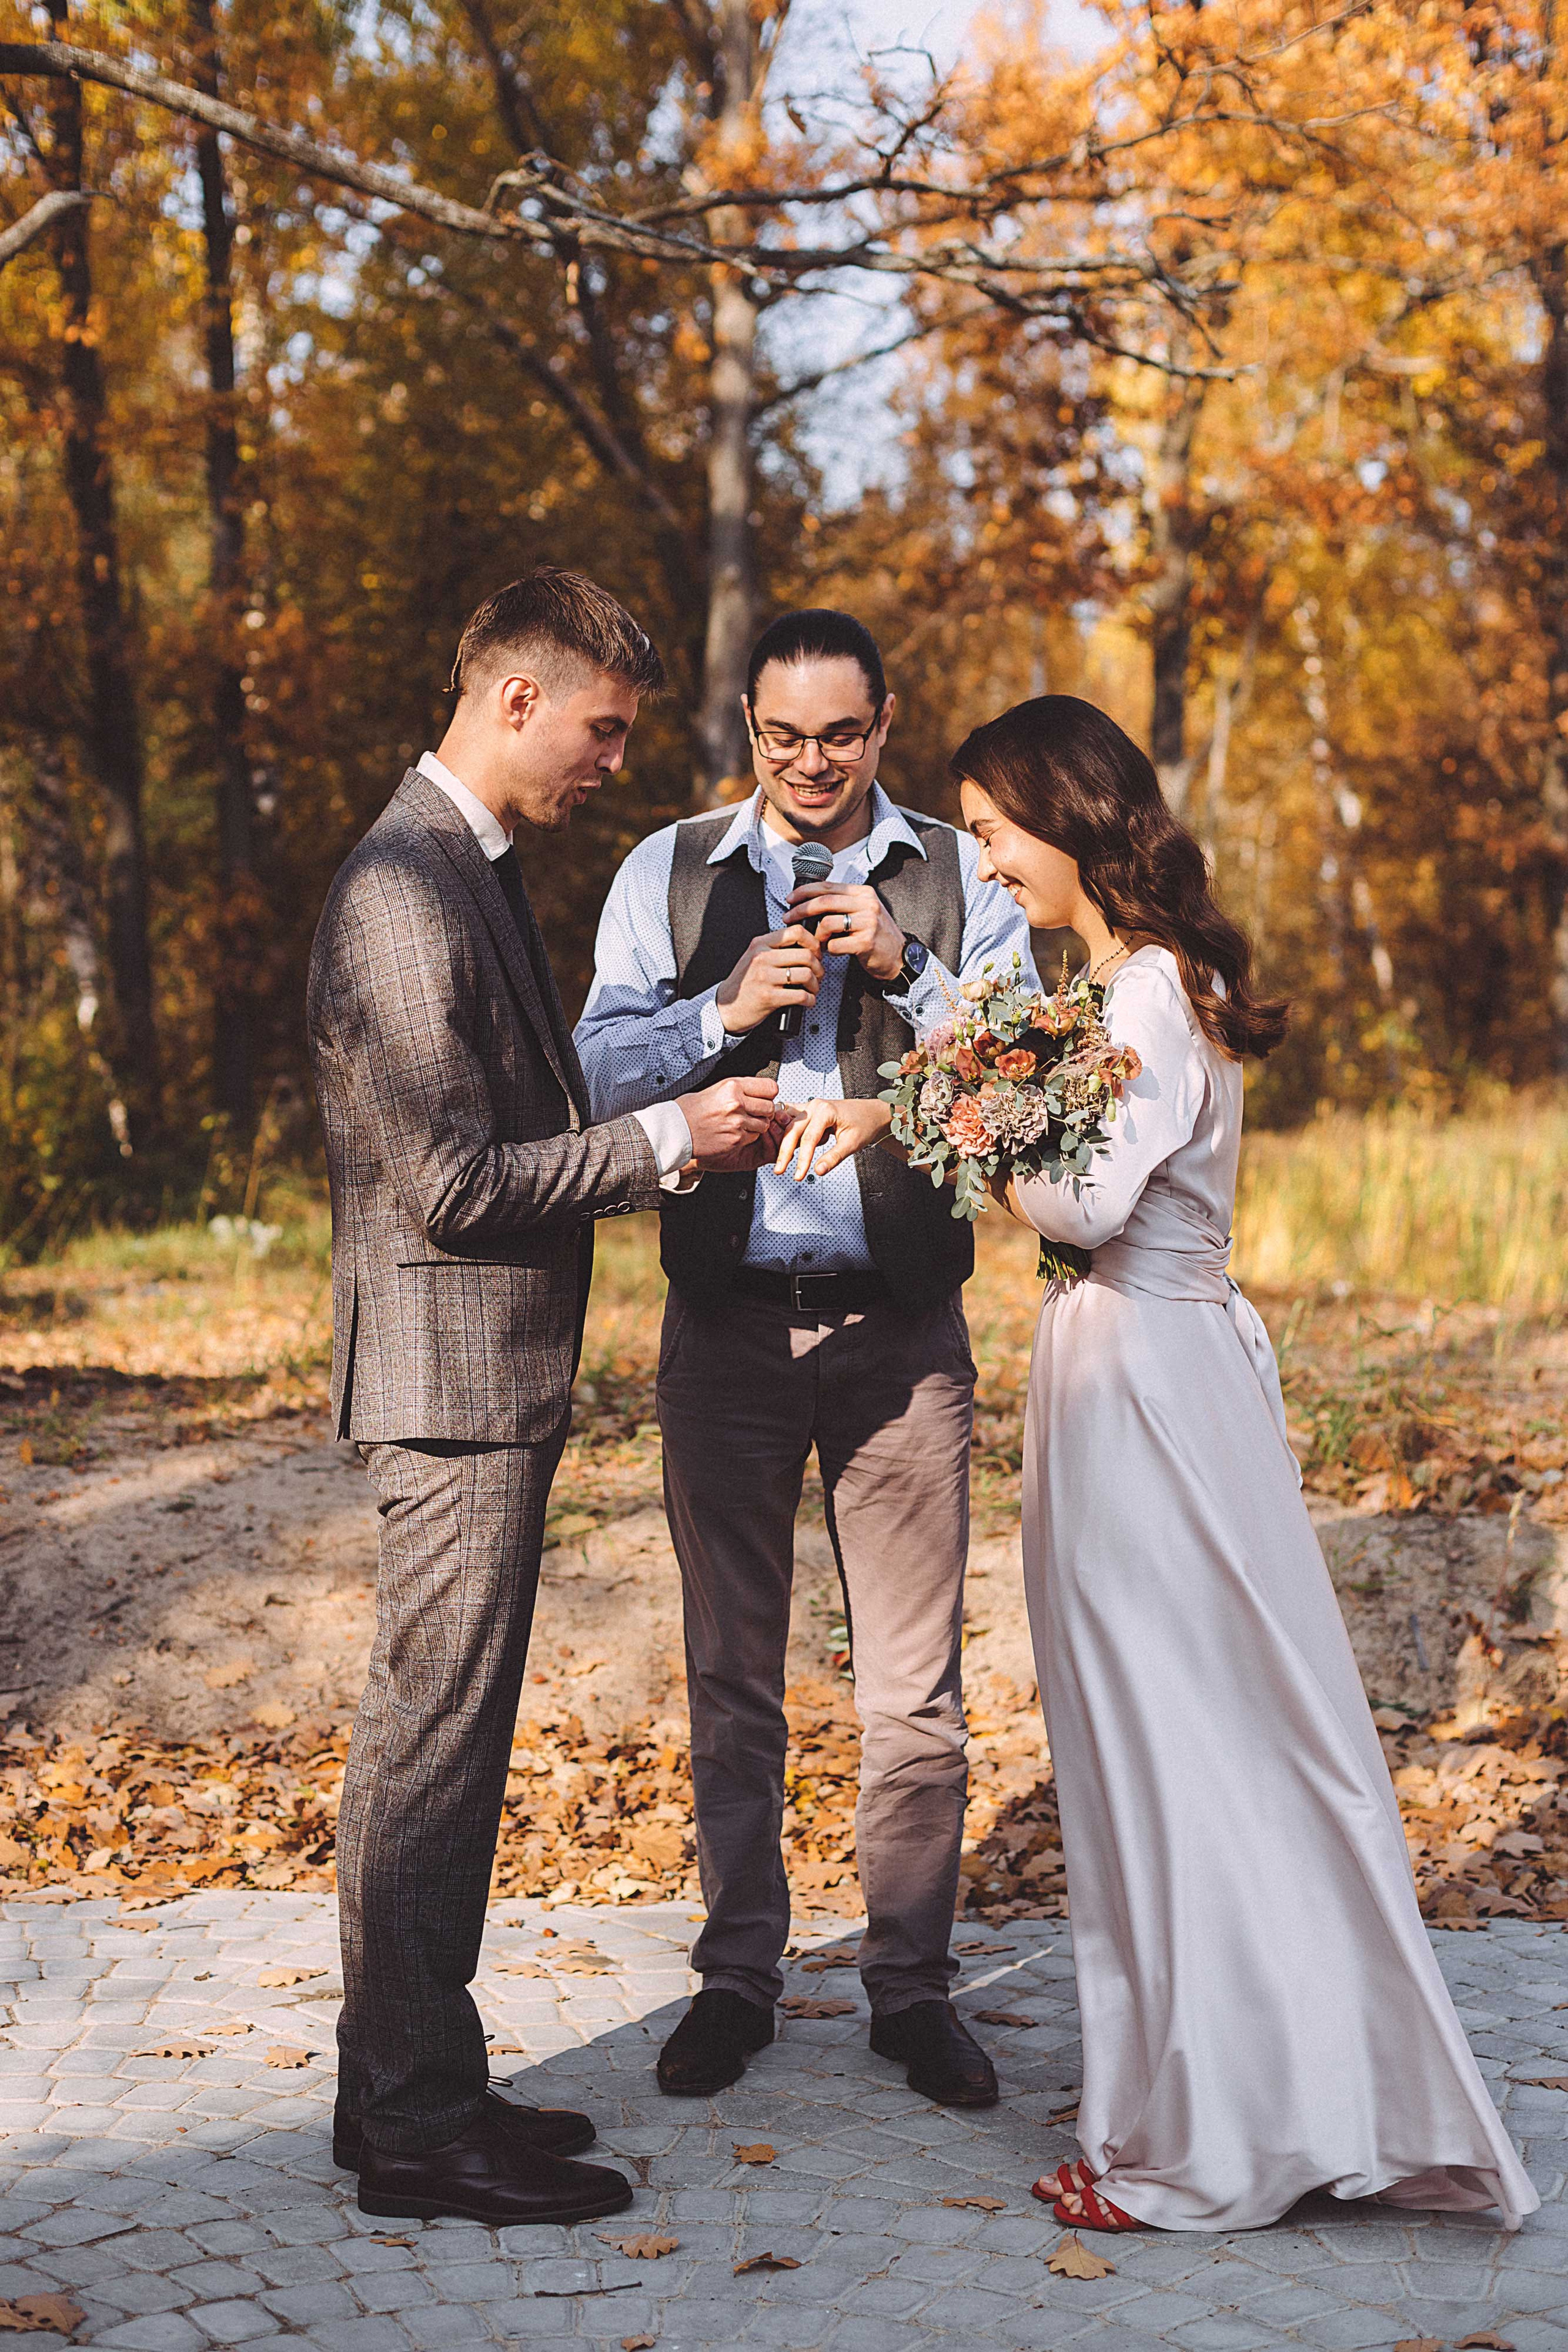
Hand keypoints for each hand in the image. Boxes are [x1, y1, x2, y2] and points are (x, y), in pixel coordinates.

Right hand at [678, 1074, 780, 1168]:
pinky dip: (747, 1136)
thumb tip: (756, 1092)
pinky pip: (753, 1137)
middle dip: (764, 1111)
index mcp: (732, 1086)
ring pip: (764, 1124)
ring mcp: (737, 1122)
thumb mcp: (716, 1089)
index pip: (770, 1087)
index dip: (768, 1093)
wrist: (676, 1130)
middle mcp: (737, 1103)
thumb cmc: (691, 1110)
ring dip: (757, 1125)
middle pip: (770, 1107)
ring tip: (740, 1123)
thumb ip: (738, 1089)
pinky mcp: (736, 1139)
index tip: (763, 1097)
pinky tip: (733, 1132)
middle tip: (752, 1112)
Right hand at [715, 924, 825, 1034]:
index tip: (816, 953)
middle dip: (819, 967)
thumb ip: (776, 949)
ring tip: (813, 988)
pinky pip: (800, 995)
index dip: (813, 942)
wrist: (726, 1007)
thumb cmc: (744, 983)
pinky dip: (810, 999)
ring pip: (806, 975)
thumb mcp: (755, 958)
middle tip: (818, 974)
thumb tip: (807, 947)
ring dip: (815, 984)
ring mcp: (765, 978)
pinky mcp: (769, 997)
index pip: (796, 932)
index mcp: (760, 944)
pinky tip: (808, 1000)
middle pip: (806, 955)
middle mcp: (762, 958)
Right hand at [774, 1096, 893, 1181]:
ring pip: (789, 1125)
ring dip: (782, 1142)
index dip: (802, 1159)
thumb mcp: (852, 1143)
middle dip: (785, 1152)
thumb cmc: (865, 1124)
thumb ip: (834, 1157)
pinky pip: (792, 1121)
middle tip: (779, 1171)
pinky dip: (786, 1132)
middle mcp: (814, 1106)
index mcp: (825, 1111)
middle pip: (793, 1131)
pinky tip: (779, 1143)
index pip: (808, 1139)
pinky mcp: (809, 1112)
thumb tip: (818, 1171)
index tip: (798, 1175)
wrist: (872, 1113)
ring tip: (778, 1161)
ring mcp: (810, 1107)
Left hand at [785, 883, 904, 985]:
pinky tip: (834, 951)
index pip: (828, 886)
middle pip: (824, 901)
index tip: (789, 899)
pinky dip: (829, 950)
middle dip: (801, 910)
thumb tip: (809, 901)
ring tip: (817, 942)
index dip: (804, 891)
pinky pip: (835, 944)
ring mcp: (868, 922)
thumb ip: (842, 904)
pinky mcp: (866, 942)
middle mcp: (867, 904)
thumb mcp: (862, 912)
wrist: (898, 957)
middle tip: (788, 919)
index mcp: (863, 893)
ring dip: (816, 935)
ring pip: (827, 923)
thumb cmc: (876, 935)